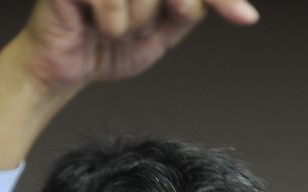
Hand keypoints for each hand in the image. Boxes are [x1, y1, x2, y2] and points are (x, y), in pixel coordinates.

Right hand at [0, 0, 257, 167]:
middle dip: (175, 7)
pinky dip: (112, 24)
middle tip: (155, 26)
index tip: (244, 18)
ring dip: (136, 23)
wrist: (64, 68)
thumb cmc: (106, 45)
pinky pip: (113, 3)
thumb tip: (238, 8)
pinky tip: (96, 27)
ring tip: (114, 28)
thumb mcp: (163, 33)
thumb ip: (191, 10)